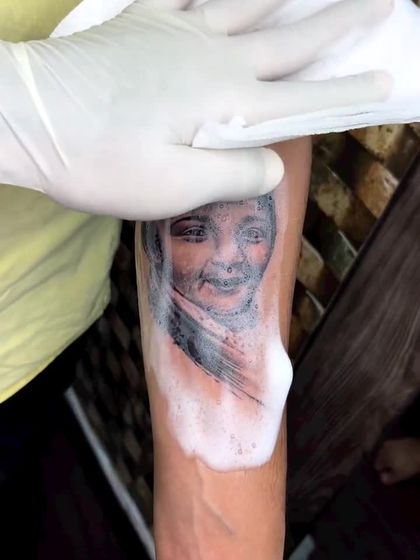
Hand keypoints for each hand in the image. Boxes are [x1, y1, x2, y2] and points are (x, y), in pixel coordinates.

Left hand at [0, 0, 391, 218]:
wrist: (28, 119)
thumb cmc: (99, 161)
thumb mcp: (173, 188)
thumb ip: (234, 176)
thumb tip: (275, 164)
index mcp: (224, 102)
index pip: (302, 98)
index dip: (347, 91)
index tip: (386, 80)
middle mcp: (212, 56)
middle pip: (289, 37)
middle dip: (338, 24)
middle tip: (379, 2)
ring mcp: (177, 29)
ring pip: (249, 3)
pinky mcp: (144, 20)